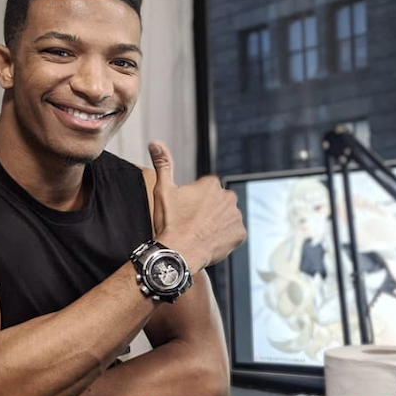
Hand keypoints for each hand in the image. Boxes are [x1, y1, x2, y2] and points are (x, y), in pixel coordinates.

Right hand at [149, 141, 245, 269]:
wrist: (178, 253)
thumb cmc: (170, 222)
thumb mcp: (162, 190)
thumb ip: (163, 164)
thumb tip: (156, 143)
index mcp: (211, 184)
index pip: (205, 190)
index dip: (193, 201)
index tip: (184, 211)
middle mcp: (228, 197)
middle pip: (218, 203)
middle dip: (208, 211)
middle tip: (191, 223)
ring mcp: (236, 216)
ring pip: (226, 218)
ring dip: (216, 224)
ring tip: (199, 234)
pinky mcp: (240, 234)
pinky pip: (233, 234)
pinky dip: (224, 238)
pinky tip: (209, 241)